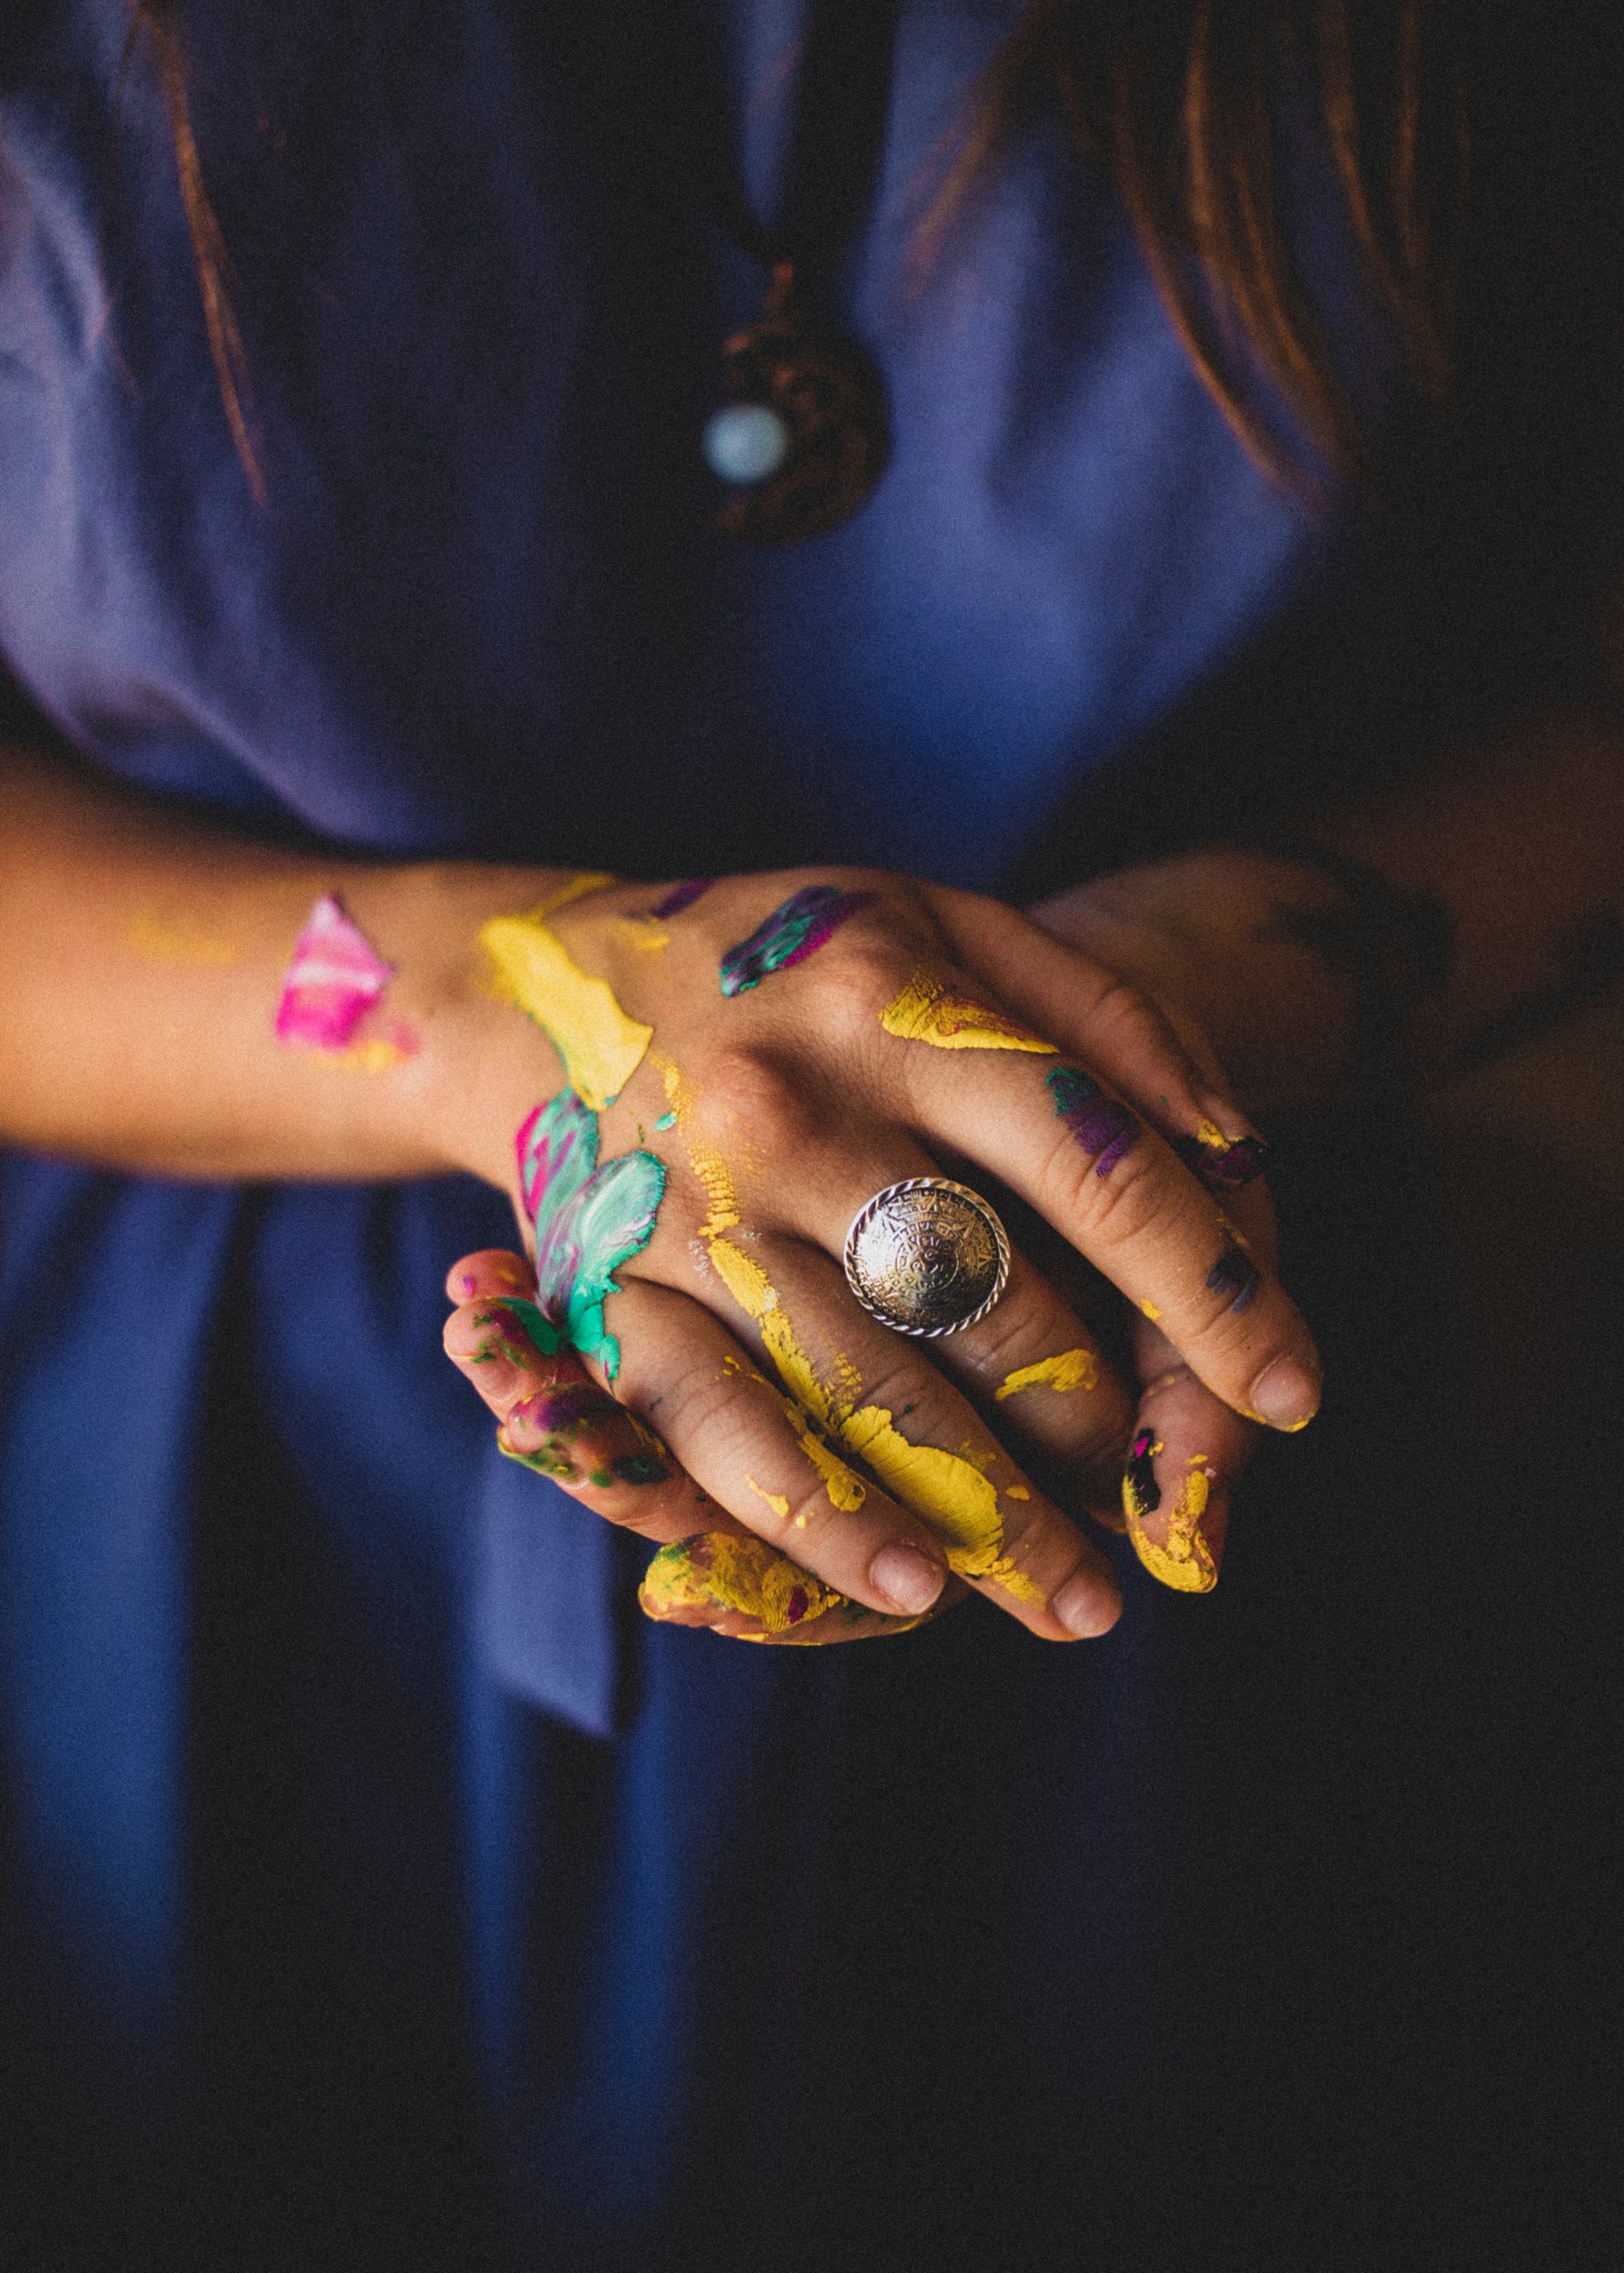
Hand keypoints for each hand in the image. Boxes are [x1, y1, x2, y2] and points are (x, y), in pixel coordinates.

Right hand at [440, 868, 1322, 1642]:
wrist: (546, 988)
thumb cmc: (798, 967)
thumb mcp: (949, 925)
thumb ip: (1101, 1017)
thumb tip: (1236, 1149)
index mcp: (887, 998)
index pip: (1090, 1158)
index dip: (1210, 1287)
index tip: (1295, 1389)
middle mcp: (784, 1104)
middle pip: (988, 1297)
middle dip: (1097, 1421)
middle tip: (1151, 1493)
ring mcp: (690, 1206)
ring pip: (867, 1388)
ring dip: (987, 1513)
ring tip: (1077, 1598)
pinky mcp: (607, 1292)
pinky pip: (715, 1430)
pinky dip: (814, 1519)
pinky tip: (907, 1585)